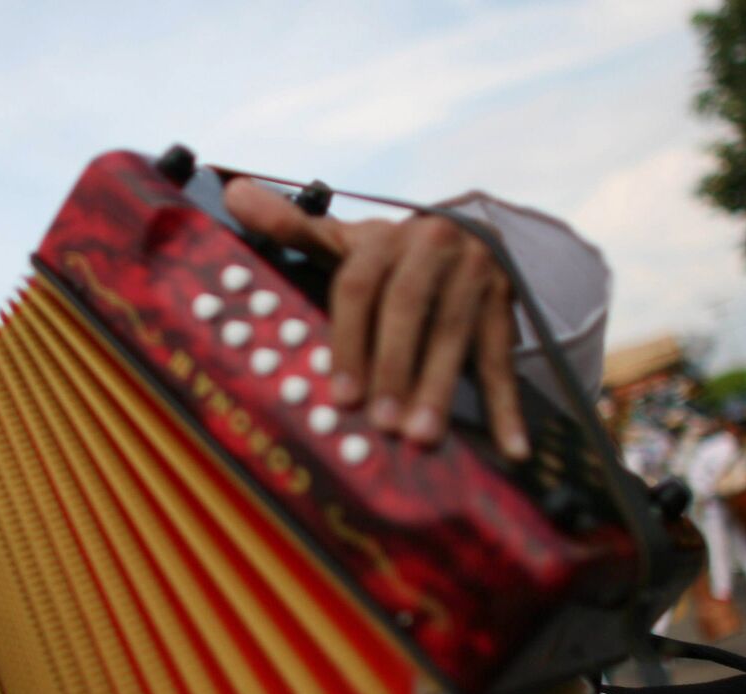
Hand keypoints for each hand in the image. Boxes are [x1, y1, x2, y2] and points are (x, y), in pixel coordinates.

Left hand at [222, 178, 527, 458]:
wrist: (470, 233)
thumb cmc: (392, 256)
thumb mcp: (345, 240)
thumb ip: (293, 227)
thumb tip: (233, 193)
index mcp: (383, 237)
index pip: (360, 286)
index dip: (348, 341)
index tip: (340, 395)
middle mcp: (432, 246)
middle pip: (409, 309)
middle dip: (393, 368)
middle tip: (381, 423)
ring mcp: (475, 272)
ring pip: (456, 333)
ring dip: (439, 389)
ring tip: (421, 437)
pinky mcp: (506, 300)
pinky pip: (504, 357)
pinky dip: (509, 407)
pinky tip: (513, 448)